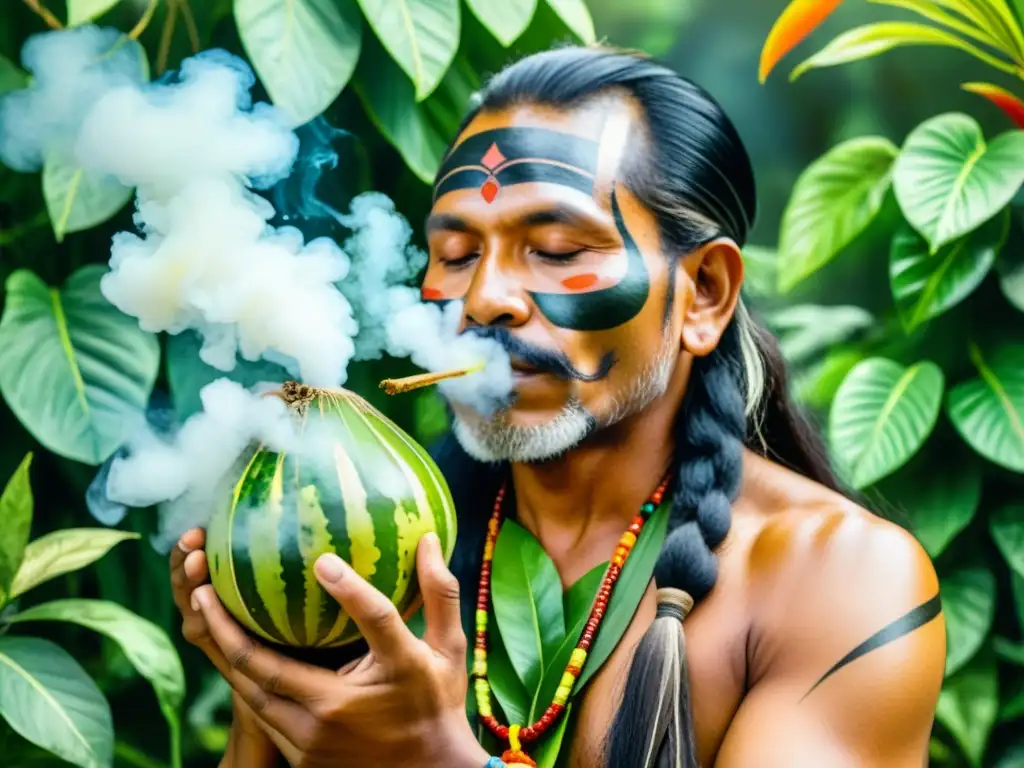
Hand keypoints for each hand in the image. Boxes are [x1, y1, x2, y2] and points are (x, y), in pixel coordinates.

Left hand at [188, 531, 487, 767]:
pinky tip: (229, 653)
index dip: (351, 591)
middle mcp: (346, 708)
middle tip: (205, 591)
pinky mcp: (302, 756)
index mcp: (396, 670)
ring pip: (254, 694)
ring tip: (204, 614)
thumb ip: (439, 593)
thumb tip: (427, 539)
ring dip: (226, 655)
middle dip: (229, 629)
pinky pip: (262, 713)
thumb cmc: (437, 704)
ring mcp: (317, 738)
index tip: (323, 560)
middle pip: (271, 668)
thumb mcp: (448, 649)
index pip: (375, 622)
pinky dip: (242, 681)